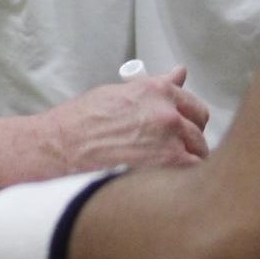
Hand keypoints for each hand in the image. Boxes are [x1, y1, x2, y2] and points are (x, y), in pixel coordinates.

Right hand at [48, 65, 209, 172]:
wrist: (59, 149)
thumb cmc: (81, 122)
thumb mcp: (119, 93)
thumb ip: (154, 88)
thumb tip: (180, 74)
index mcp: (157, 91)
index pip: (194, 107)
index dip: (189, 121)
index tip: (182, 131)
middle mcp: (168, 114)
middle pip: (199, 131)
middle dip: (190, 142)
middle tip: (173, 153)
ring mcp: (170, 143)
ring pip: (199, 156)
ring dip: (187, 163)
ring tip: (167, 172)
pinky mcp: (166, 170)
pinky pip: (190, 176)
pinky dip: (183, 182)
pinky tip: (167, 185)